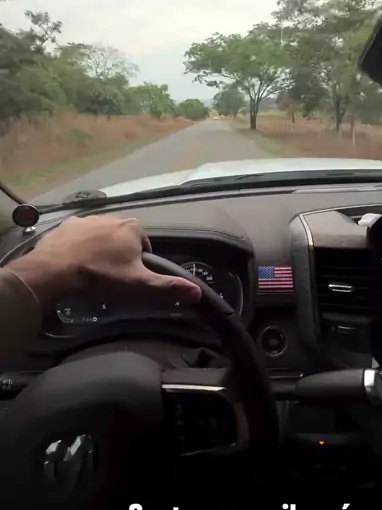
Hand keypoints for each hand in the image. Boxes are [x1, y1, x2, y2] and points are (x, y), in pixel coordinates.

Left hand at [7, 216, 201, 307]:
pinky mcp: (65, 226)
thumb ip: (168, 287)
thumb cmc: (102, 276)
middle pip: (122, 238)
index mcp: (132, 228)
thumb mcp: (139, 286)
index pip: (145, 245)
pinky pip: (77, 236)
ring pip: (100, 235)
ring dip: (99, 249)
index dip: (140, 263)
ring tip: (92, 272)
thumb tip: (198, 292)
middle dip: (120, 254)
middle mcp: (111, 217)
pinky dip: (78, 247)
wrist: (55, 271)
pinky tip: (73, 263)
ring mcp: (86, 219)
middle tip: (111, 277)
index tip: (130, 279)